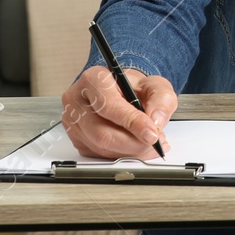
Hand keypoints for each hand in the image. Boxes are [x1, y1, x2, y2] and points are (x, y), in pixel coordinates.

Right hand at [61, 65, 177, 159]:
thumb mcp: (155, 85)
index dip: (132, 122)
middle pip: (102, 133)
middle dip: (133, 143)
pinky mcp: (76, 139)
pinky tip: (136, 147)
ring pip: (100, 147)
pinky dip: (122, 155)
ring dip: (130, 151)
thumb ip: (161, 100)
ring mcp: (73, 121)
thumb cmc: (133, 87)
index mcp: (93, 79)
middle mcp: (77, 100)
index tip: (151, 133)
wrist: (122, 92)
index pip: (109, 105)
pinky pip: (99, 155)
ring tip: (150, 144)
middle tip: (154, 143)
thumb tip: (156, 120)